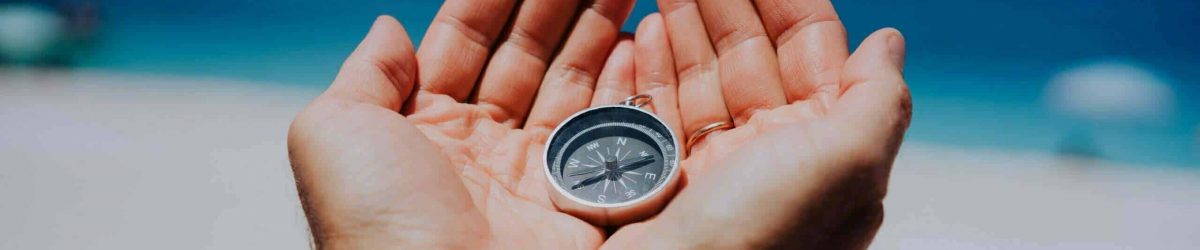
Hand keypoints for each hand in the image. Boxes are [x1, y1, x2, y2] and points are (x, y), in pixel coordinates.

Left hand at [287, 0, 642, 247]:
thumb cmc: (374, 229)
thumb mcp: (335, 131)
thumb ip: (366, 73)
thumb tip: (385, 26)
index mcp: (420, 127)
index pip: (466, 41)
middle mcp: (477, 147)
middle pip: (525, 55)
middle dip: (557, 6)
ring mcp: (529, 174)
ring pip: (569, 85)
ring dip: (596, 31)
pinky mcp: (575, 205)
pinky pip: (605, 133)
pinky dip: (623, 86)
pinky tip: (635, 42)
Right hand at [604, 0, 910, 248]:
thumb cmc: (762, 241)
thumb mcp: (847, 163)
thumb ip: (877, 98)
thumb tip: (889, 43)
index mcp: (826, 149)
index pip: (811, 52)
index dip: (787, 3)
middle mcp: (774, 155)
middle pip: (750, 55)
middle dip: (726, 5)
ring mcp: (717, 165)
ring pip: (703, 76)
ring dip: (685, 25)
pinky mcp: (667, 176)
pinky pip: (661, 107)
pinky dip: (652, 67)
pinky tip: (646, 32)